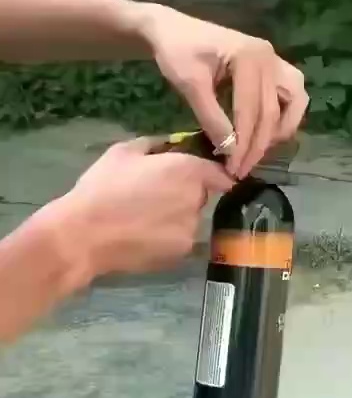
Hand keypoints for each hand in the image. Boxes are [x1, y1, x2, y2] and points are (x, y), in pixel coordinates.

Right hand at [61, 139, 232, 279]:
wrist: (84, 235)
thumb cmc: (102, 187)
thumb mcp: (122, 152)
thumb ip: (153, 145)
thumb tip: (168, 144)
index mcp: (187, 170)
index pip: (220, 173)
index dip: (212, 174)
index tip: (200, 175)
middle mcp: (196, 199)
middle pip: (200, 194)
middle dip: (184, 193)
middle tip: (153, 195)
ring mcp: (191, 229)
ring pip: (189, 219)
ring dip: (175, 216)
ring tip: (143, 218)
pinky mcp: (181, 252)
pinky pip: (179, 239)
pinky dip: (167, 237)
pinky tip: (142, 235)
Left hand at [136, 5, 307, 177]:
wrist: (172, 29)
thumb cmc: (176, 52)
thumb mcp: (190, 85)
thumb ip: (211, 117)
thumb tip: (229, 151)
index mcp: (248, 56)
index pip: (252, 109)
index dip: (244, 143)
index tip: (233, 168)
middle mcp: (268, 56)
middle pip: (273, 110)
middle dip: (258, 144)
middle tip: (241, 169)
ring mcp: (273, 59)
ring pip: (295, 99)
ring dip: (282, 127)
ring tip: (260, 149)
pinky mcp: (272, 65)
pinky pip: (291, 92)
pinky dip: (285, 113)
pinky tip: (267, 130)